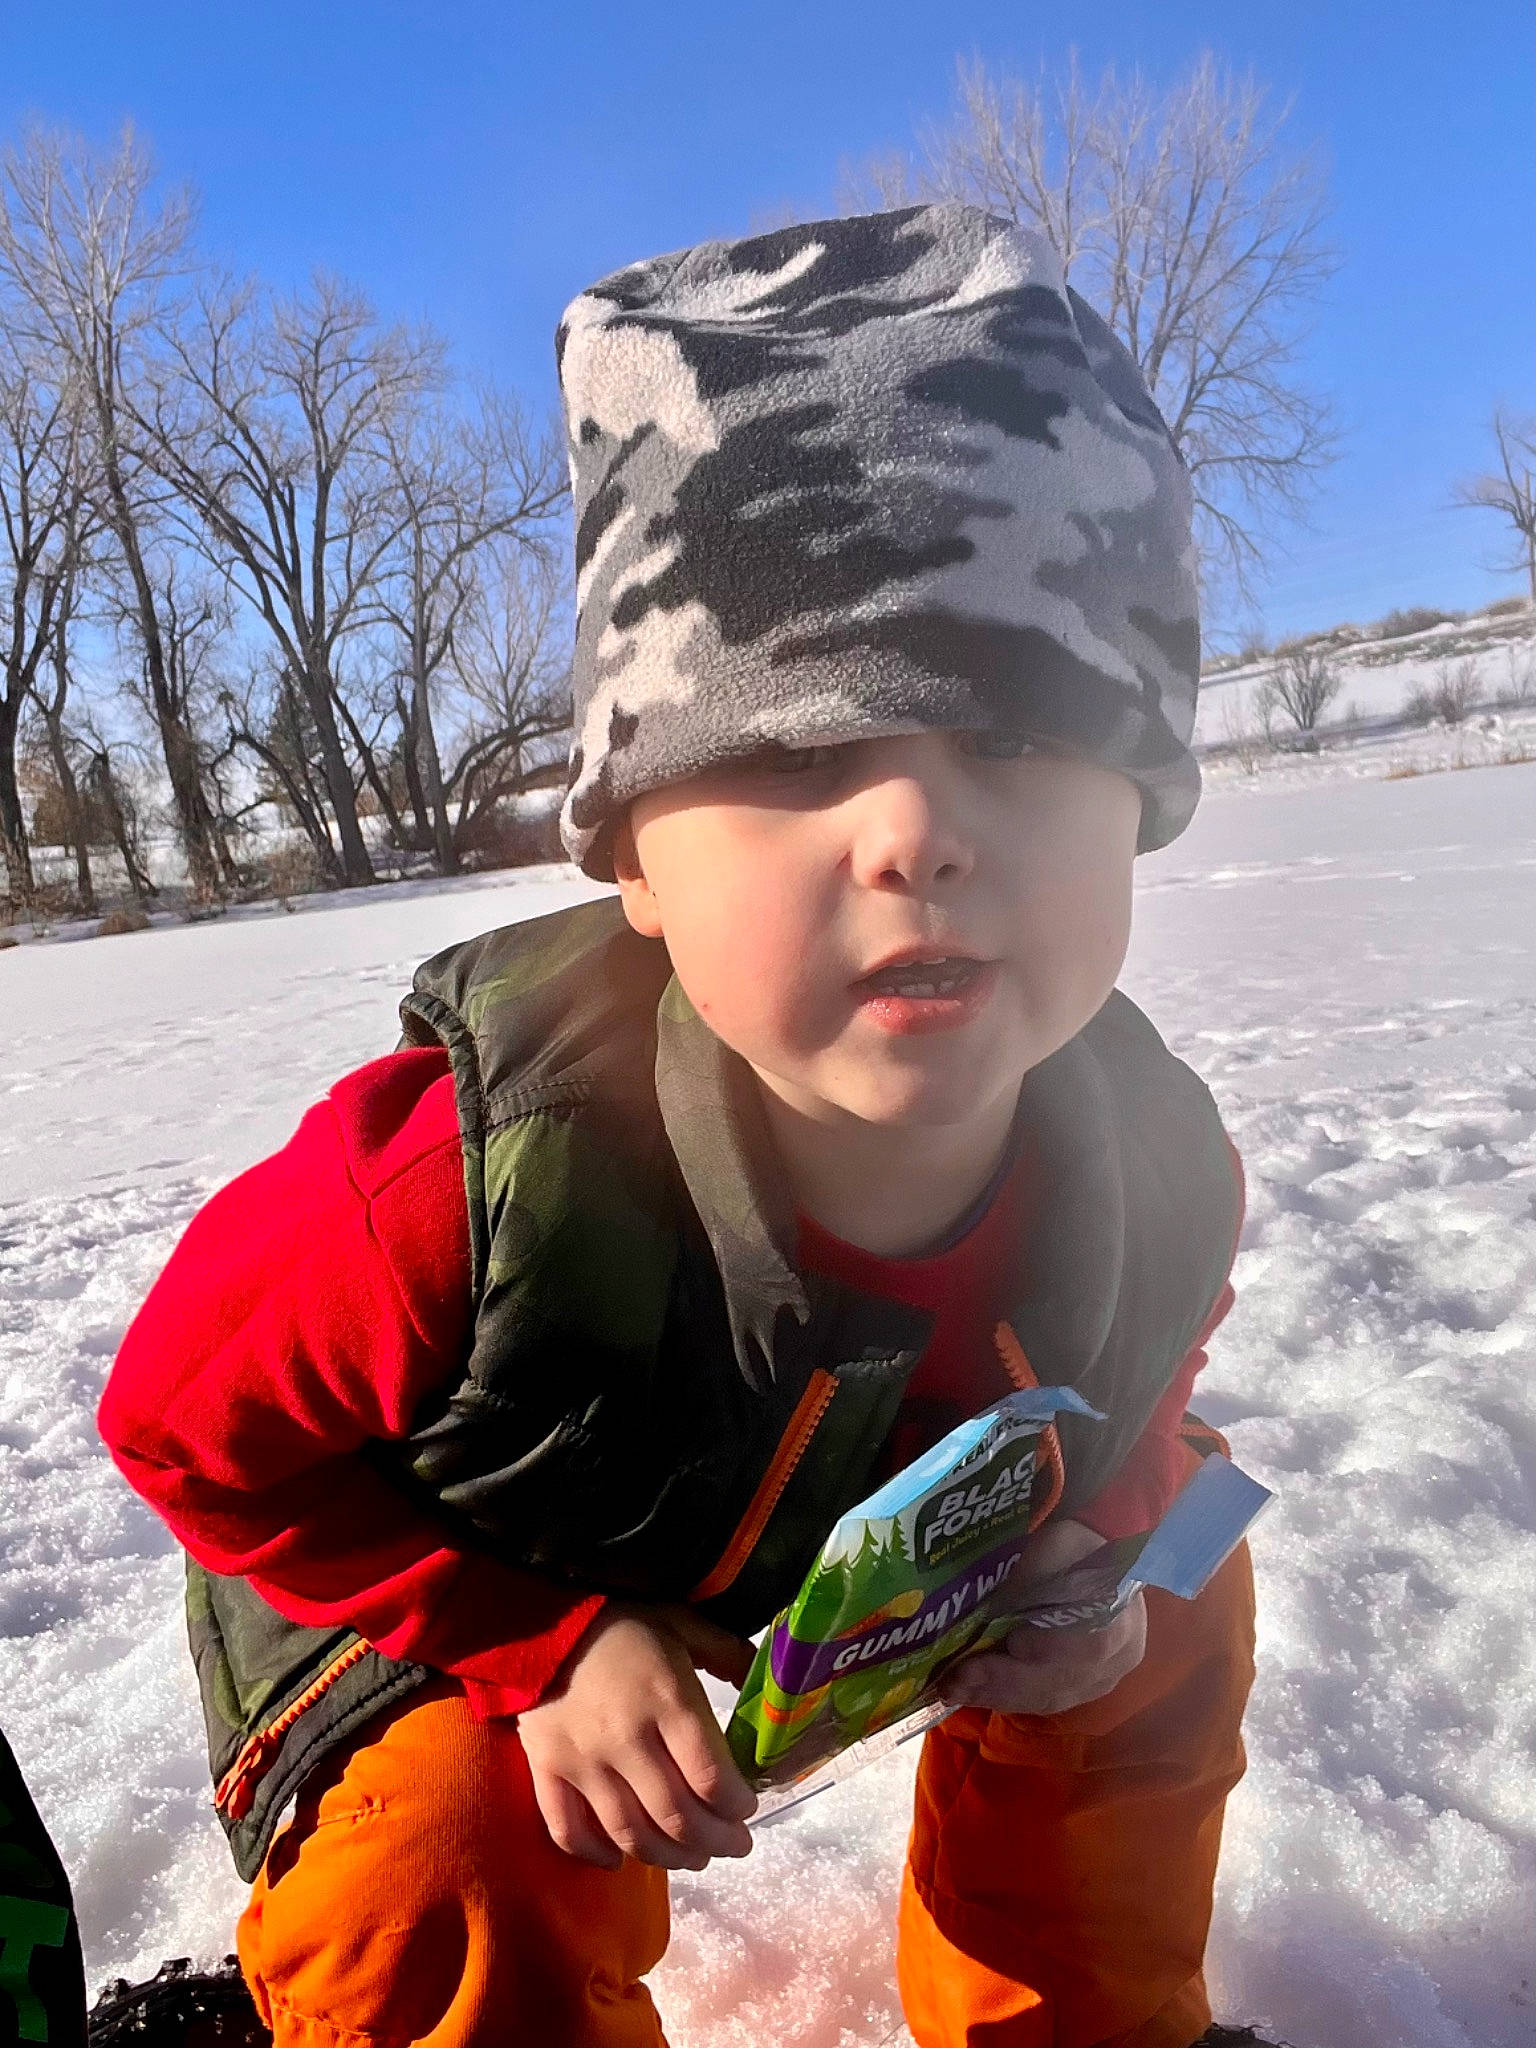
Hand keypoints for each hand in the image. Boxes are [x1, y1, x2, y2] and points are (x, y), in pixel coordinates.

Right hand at [517, 1602, 758, 1870]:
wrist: (541, 1621)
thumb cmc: (623, 1624)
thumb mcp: (685, 1625)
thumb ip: (729, 1655)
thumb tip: (768, 1688)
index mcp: (668, 1700)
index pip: (710, 1777)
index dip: (736, 1806)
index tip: (747, 1809)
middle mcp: (627, 1739)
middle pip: (677, 1816)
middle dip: (716, 1841)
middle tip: (734, 1845)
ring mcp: (583, 1762)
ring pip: (631, 1834)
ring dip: (670, 1858)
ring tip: (694, 1857)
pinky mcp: (547, 1771)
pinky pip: (570, 1830)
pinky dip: (597, 1855)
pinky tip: (620, 1860)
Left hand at [937, 1517, 1147, 1716]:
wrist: (1093, 1565)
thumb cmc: (1073, 1551)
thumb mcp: (1056, 1547)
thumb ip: (1032, 1576)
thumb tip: (990, 1611)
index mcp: (1123, 1618)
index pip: (1091, 1646)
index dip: (1050, 1649)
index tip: (1012, 1640)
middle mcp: (1118, 1660)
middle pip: (1061, 1681)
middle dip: (1005, 1679)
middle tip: (959, 1676)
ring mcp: (1099, 1681)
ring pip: (1046, 1697)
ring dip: (997, 1694)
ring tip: (955, 1688)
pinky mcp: (1078, 1692)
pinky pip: (1040, 1702)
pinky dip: (1004, 1699)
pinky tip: (972, 1692)